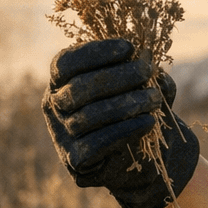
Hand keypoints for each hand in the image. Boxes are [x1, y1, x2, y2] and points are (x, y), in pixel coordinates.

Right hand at [41, 38, 199, 207]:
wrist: (136, 157)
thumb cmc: (133, 109)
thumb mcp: (139, 84)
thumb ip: (142, 70)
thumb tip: (148, 60)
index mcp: (61, 81)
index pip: (65, 62)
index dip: (96, 52)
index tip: (129, 47)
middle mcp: (54, 106)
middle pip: (78, 88)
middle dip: (117, 76)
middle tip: (146, 70)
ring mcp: (61, 134)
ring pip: (89, 116)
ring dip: (126, 104)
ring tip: (154, 99)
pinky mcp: (75, 160)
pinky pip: (98, 143)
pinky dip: (126, 130)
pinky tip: (148, 122)